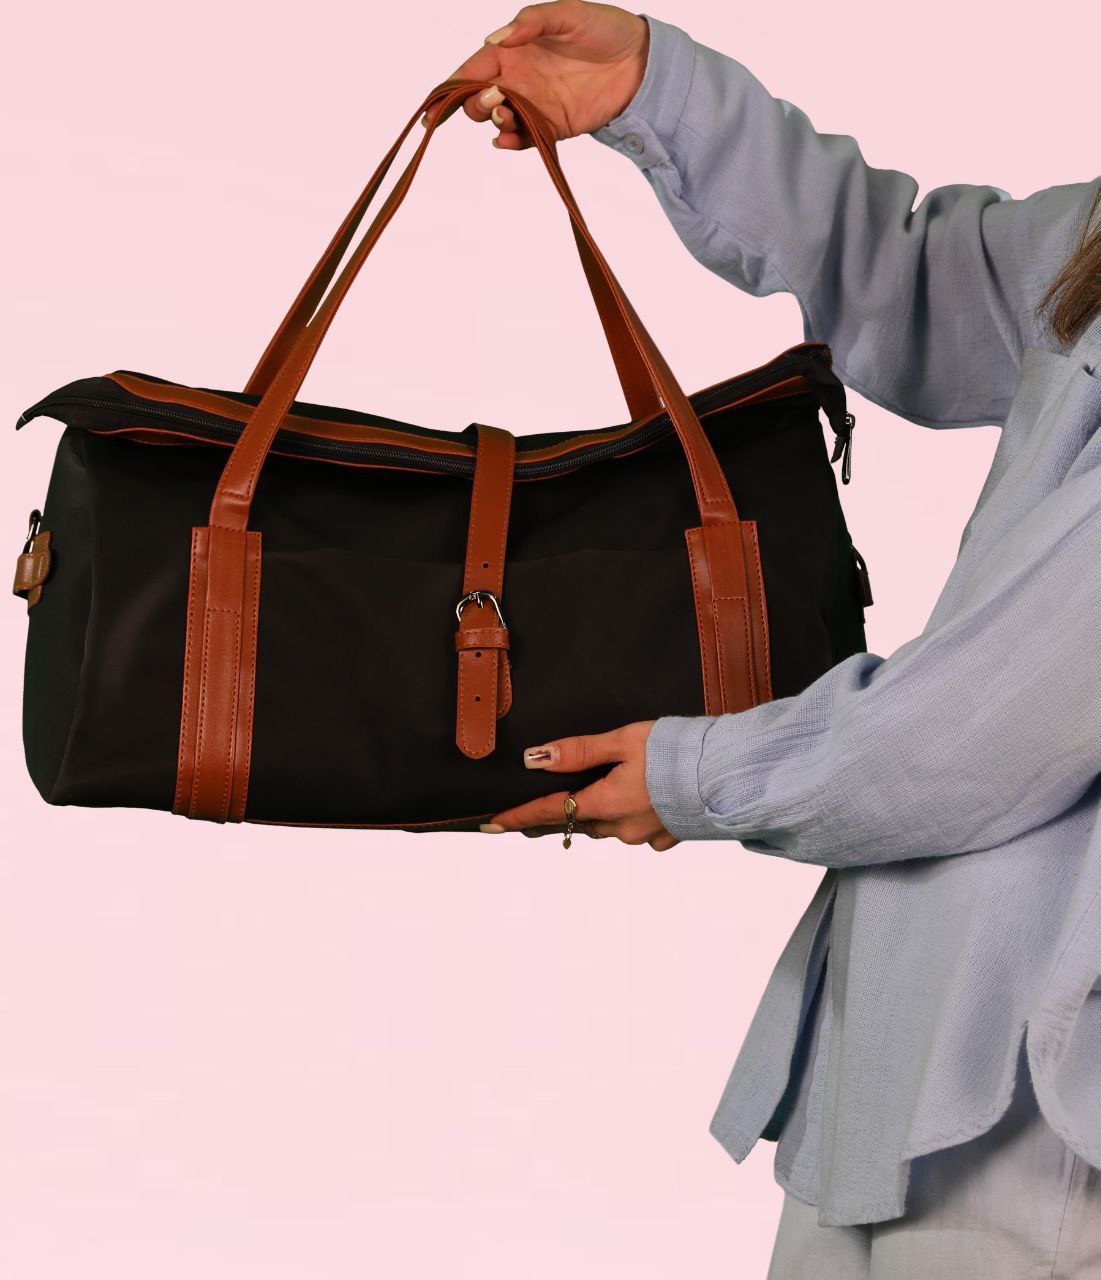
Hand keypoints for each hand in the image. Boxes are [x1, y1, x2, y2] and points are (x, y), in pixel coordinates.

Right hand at [424, 1, 648, 147]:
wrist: (641, 62)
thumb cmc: (604, 29)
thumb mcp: (567, 14)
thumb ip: (531, 23)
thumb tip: (494, 40)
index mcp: (513, 50)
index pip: (471, 70)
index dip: (448, 88)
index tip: (432, 108)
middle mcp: (519, 79)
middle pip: (477, 101)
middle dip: (473, 105)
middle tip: (495, 99)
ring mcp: (535, 105)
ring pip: (498, 121)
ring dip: (494, 122)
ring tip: (506, 116)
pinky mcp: (553, 127)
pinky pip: (525, 139)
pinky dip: (511, 143)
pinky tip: (507, 140)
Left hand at [480, 721, 678, 849]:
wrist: (730, 774)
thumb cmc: (678, 752)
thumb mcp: (623, 740)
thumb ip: (578, 751)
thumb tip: (534, 759)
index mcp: (607, 804)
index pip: (549, 812)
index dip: (517, 817)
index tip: (489, 825)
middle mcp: (622, 828)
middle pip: (578, 820)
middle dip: (559, 813)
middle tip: (531, 814)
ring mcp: (645, 836)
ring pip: (607, 825)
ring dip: (596, 812)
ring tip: (595, 793)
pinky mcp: (667, 837)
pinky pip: (636, 830)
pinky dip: (630, 816)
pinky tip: (640, 798)